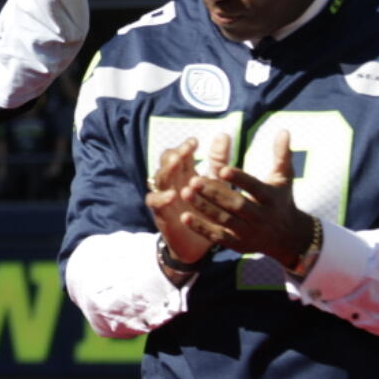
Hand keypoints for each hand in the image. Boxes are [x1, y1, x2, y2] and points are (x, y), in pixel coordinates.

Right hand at [145, 136, 217, 263]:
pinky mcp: (160, 214)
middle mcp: (170, 183)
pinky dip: (161, 198)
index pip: (178, 155)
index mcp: (182, 175)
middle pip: (166, 164)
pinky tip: (172, 195)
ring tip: (177, 164)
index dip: (184, 148)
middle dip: (173, 155)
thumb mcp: (214, 184)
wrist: (198, 243)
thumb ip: (217, 161)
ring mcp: (163, 198)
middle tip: (183, 151)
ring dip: (167, 171)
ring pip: (158, 179)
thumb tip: (223, 134)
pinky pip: (155, 203)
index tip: (195, 142)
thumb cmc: (206, 210)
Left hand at [180, 130, 314, 267]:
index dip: (240, 179)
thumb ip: (281, 155)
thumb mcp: (283, 179)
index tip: (222, 168)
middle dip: (214, 193)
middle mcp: (261, 217)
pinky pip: (217, 237)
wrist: (289, 238)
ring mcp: (249, 233)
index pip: (255, 188)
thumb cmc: (281, 200)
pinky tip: (184, 217)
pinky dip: (201, 228)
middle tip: (192, 180)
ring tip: (184, 193)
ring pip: (224, 221)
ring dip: (203, 208)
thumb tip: (283, 130)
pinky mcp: (237, 244)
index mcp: (271, 199)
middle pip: (236, 205)